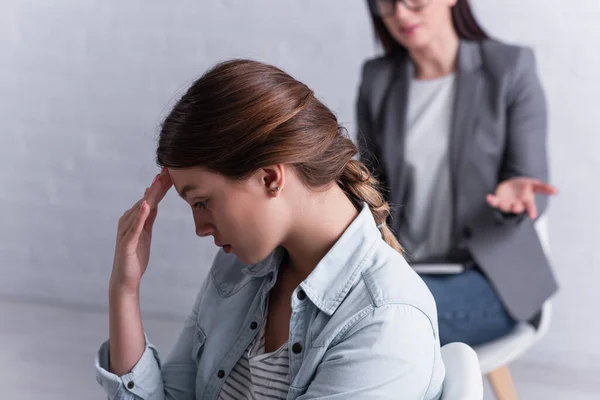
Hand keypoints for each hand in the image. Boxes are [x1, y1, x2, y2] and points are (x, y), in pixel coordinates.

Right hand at [110, 168, 172, 293]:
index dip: (158, 186)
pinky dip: (140, 216)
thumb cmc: (135, 256)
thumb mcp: (145, 233)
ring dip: (149, 196)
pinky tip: (146, 206)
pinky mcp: (127, 243)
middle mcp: (126, 221)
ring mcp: (125, 231)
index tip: (168, 173)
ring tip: (159, 183)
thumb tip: (152, 202)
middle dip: (156, 186)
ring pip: (140, 210)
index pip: (148, 199)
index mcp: (132, 218)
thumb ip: (148, 218)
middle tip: (166, 172)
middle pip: (145, 200)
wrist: (126, 279)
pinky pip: (134, 227)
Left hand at [486, 177, 557, 219]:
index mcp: (526, 201)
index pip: (530, 207)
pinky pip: (493, 202)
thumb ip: (544, 188)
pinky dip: (491, 200)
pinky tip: (488, 197)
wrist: (512, 185)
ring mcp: (506, 203)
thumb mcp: (534, 185)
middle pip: (516, 208)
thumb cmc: (524, 186)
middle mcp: (516, 204)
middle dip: (515, 208)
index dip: (531, 211)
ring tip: (500, 203)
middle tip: (515, 207)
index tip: (533, 216)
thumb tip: (556, 191)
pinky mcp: (497, 200)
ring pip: (505, 207)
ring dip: (503, 205)